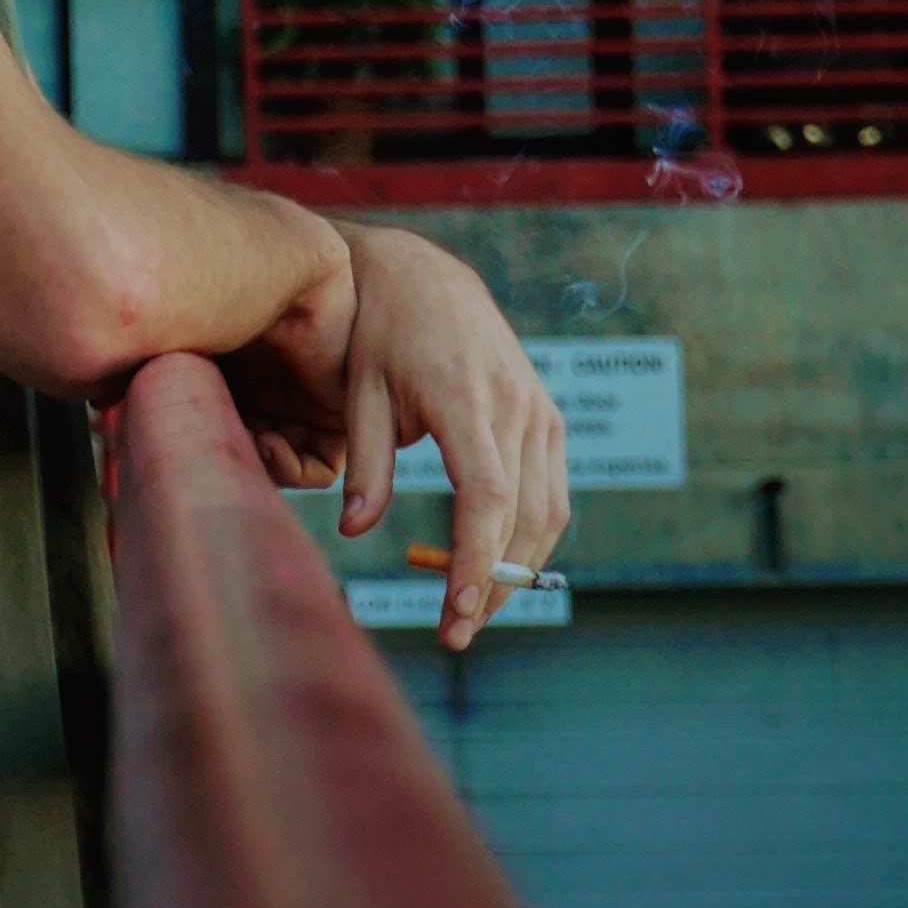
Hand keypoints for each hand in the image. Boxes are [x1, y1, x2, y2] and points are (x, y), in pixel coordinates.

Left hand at [222, 224, 568, 651]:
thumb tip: (355, 532)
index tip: (456, 617)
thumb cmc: (381, 334)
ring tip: (475, 613)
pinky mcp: (547, 414)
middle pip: (519, 518)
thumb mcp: (360, 392)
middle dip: (491, 585)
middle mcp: (513, 403)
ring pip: (546, 512)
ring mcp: (537, 408)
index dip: (476, 564)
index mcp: (465, 396)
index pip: (485, 498)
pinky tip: (500, 566)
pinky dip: (533, 536)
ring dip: (517, 570)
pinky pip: (552, 491)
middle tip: (454, 633)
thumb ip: (367, 464)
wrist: (423, 274)